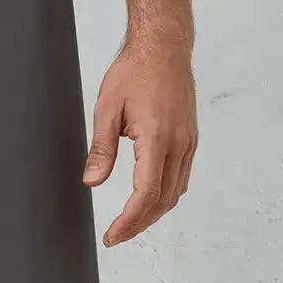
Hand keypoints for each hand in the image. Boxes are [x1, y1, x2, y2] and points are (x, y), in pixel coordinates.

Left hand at [82, 33, 197, 245]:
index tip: (112, 235)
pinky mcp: (190, 138)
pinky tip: (150, 197)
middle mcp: (179, 144)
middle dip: (139, 223)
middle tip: (116, 235)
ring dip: (154, 212)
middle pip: (163, 200)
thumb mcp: (108, 107)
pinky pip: (181, 177)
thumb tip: (92, 181)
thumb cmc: (135, 71)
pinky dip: (166, 195)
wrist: (164, 47)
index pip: (145, 193)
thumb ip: (102, 148)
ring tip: (130, 222)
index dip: (129, 220)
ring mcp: (188, 142)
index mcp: (157, 137)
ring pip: (175, 192)